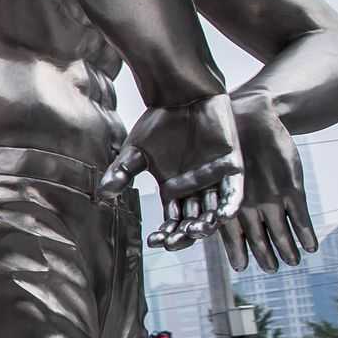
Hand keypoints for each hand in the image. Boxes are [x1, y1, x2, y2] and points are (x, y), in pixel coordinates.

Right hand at [97, 94, 242, 248]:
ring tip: (195, 229)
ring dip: (207, 224)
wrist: (182, 96)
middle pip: (193, 221)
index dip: (165, 234)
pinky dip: (229, 206)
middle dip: (185, 235)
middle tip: (175, 240)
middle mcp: (195, 188)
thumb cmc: (159, 122)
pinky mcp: (231, 166)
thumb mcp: (134, 152)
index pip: (172, 220)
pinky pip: (234, 192)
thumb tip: (102, 194)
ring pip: (214, 211)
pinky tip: (220, 216)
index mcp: (173, 189)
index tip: (155, 241)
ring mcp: (214, 178)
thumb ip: (120, 173)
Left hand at [218, 93, 316, 271]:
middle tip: (270, 269)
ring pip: (279, 231)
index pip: (230, 233)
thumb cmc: (229, 146)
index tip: (241, 268)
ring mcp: (270, 196)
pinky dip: (305, 233)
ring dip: (286, 249)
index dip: (236, 251)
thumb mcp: (216, 172)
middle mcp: (246, 202)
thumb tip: (212, 216)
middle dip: (264, 255)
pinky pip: (299, 216)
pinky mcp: (291, 186)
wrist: (252, 117)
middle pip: (256, 236)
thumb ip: (217, 195)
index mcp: (225, 200)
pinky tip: (312, 246)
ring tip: (291, 263)